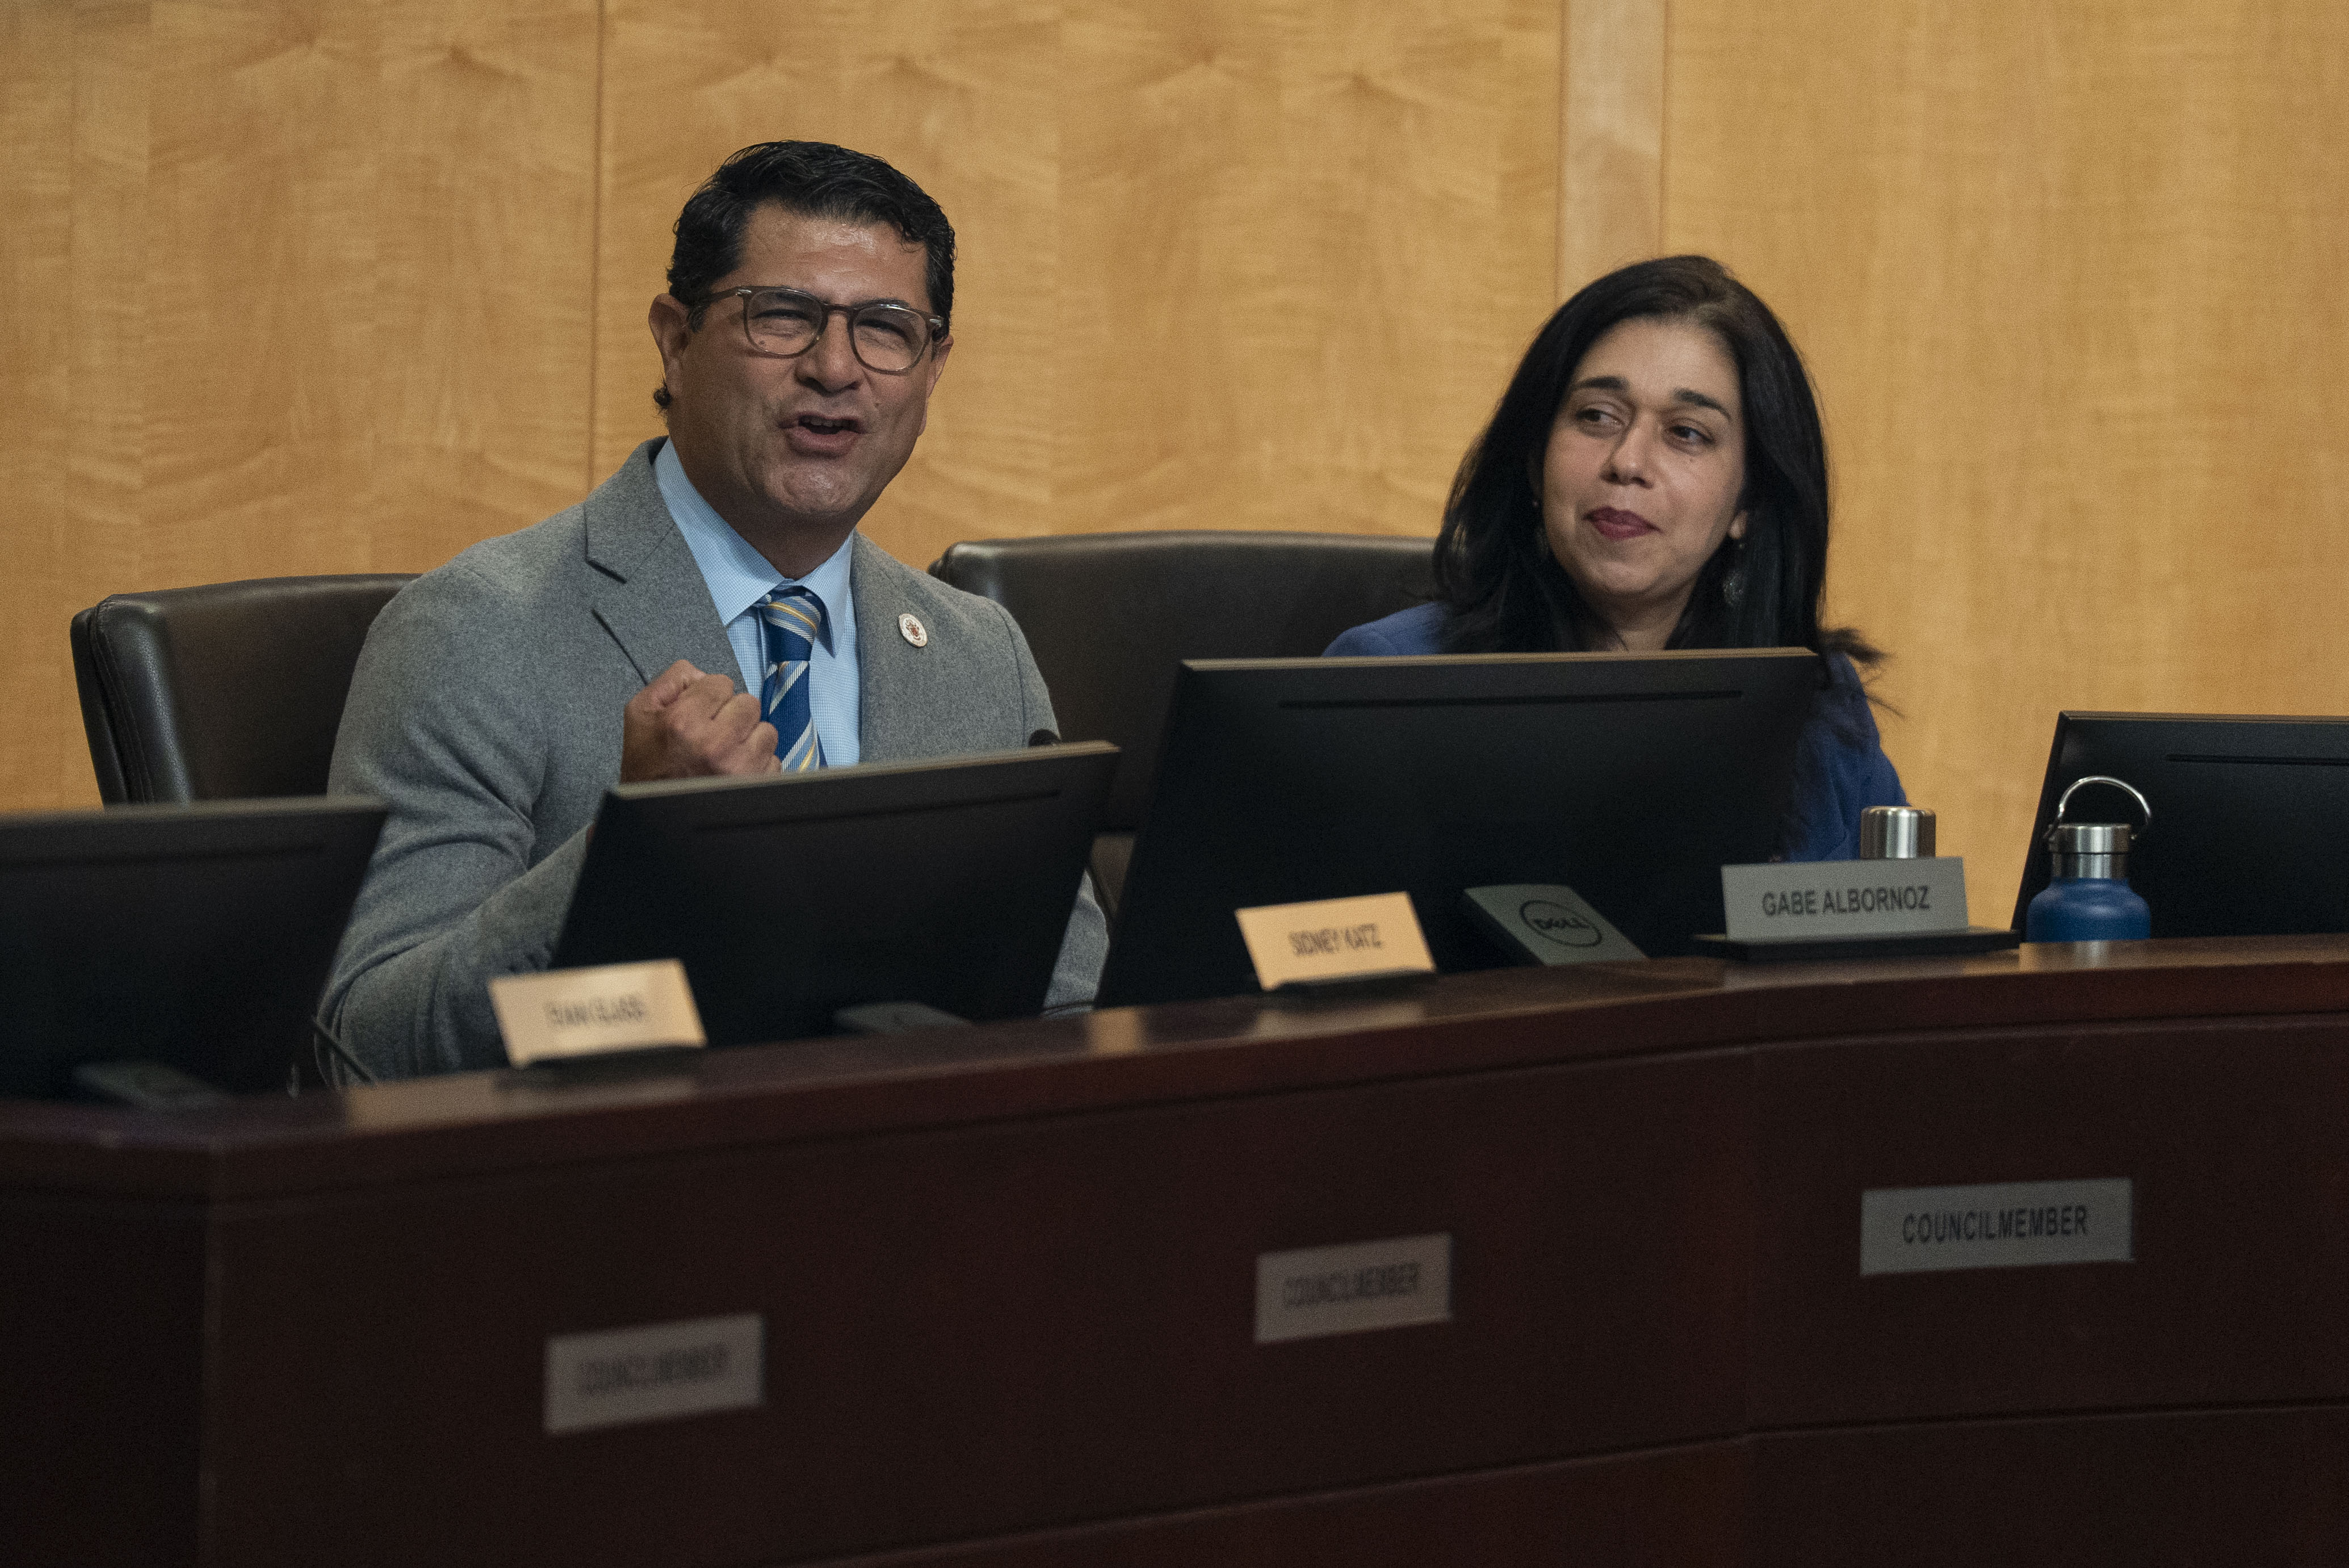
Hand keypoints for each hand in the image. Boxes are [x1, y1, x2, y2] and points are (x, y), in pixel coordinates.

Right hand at [620, 660, 779, 781]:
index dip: (710, 695)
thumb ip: (672, 682)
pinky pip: (773, 759)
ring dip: (749, 737)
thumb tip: (703, 674)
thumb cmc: (647, 766)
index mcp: (684, 723)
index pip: (721, 682)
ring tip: (725, 752)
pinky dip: (757, 763)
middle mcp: (715, 745)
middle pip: (749, 703)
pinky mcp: (756, 786)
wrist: (652, 813)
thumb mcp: (640, 714)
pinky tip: (734, 769)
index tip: (700, 711)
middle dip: (732, 713)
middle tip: (713, 732)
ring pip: (766, 730)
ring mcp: (740, 769)